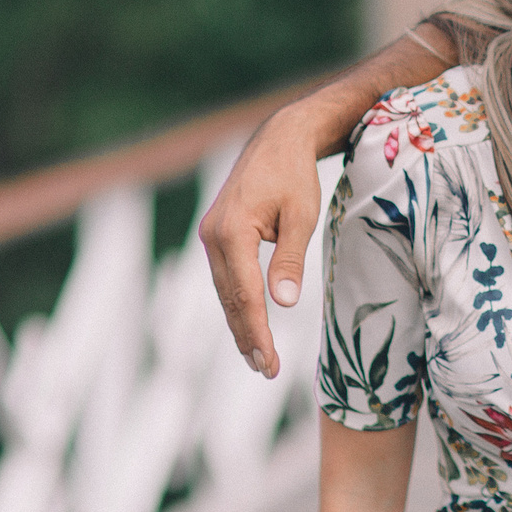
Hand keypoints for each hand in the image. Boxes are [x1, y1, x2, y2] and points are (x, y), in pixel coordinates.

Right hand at [197, 102, 329, 379]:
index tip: (270, 363)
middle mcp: (212, 236)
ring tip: (258, 358)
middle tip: (266, 370)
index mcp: (232, 232)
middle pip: (230, 300)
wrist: (278, 140)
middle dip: (248, 337)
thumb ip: (290, 259)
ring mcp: (210, 235)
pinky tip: (249, 325)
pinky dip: (236, 304)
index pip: (245, 296)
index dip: (258, 333)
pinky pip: (226, 278)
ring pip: (224, 292)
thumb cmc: (295, 176)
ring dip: (240, 325)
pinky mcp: (215, 235)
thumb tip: (284, 303)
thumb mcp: (301, 216)